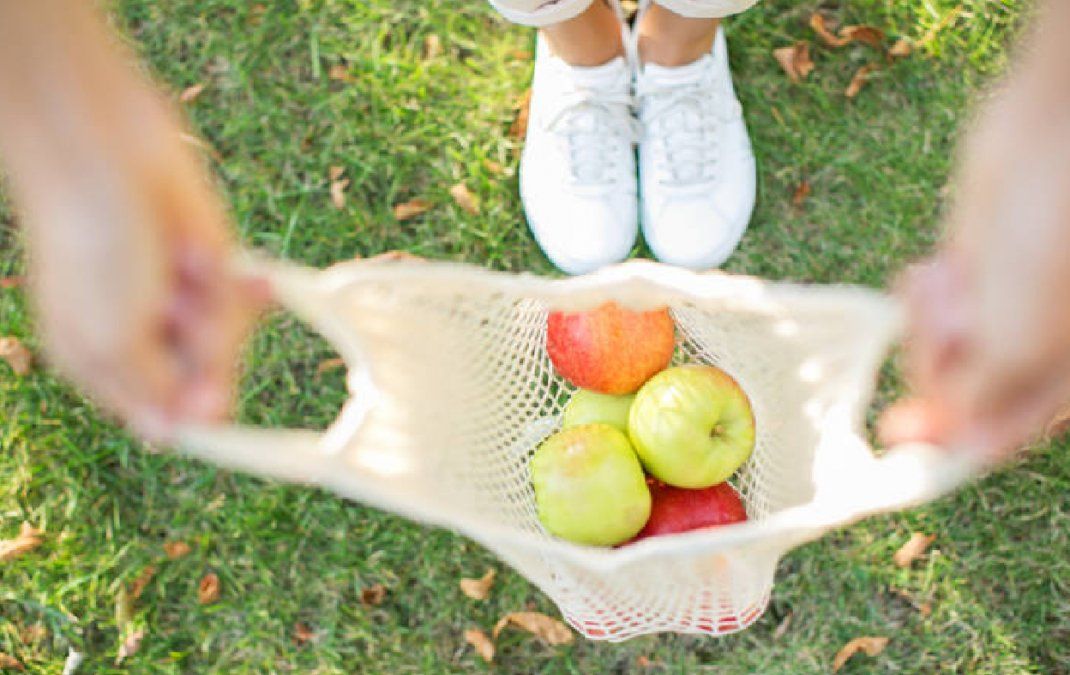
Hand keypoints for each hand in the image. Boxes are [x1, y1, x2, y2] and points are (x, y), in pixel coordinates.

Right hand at [0, 0, 266, 439]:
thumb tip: (173, 435)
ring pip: (228, 343)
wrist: (108, 154)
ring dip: (216, 312)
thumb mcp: (111, 339)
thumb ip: (150, 390)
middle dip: (206, 354)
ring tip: (185, 270)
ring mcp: (180, 305)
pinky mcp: (211, 269)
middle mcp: (145, 340)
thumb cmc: (93, 247)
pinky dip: (236, 285)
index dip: (194, 418)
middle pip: (203, 382)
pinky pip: (242, 300)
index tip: (220, 415)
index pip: (162, 415)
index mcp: (103, 365)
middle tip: (179, 309)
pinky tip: (207, 256)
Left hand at [880, 76, 1069, 459]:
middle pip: (957, 396)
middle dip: (936, 365)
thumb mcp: (1021, 338)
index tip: (897, 437)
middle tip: (943, 325)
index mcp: (1060, 377)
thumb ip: (983, 398)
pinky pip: (925, 311)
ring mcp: (1000, 312)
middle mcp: (1032, 350)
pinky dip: (919, 299)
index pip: (998, 434)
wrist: (1051, 137)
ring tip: (947, 282)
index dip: (945, 444)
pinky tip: (933, 270)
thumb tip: (953, 442)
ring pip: (934, 354)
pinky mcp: (970, 276)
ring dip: (925, 328)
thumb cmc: (1056, 236)